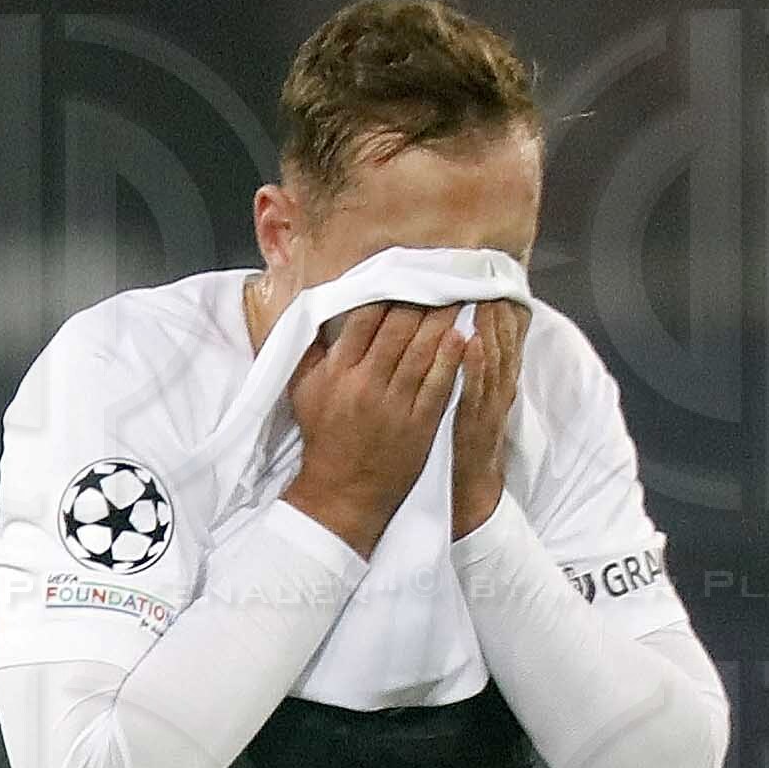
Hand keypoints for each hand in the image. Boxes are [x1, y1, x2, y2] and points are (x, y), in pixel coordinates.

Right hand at [282, 299, 465, 558]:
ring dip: (443, 318)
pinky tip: (464, 334)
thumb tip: (322, 313)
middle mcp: (365, 383)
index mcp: (336, 372)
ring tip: (458, 295)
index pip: (364, 318)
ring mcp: (394, 403)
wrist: (341, 494)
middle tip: (440, 276)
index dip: (387, 291)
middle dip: (421, 297)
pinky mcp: (419, 422)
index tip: (404, 274)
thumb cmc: (324, 438)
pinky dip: (453, 355)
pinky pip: (440, 381)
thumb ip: (312, 352)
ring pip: (424, 348)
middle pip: (399, 326)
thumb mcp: (304, 393)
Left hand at [448, 296, 524, 538]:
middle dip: (497, 309)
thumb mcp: (469, 403)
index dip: (499, 308)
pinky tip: (467, 345)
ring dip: (489, 330)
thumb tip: (463, 337)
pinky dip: (473, 368)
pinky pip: (474, 393)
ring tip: (483, 299)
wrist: (472, 497)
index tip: (490, 278)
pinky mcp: (474, 428)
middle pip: (503, 343)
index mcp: (496, 384)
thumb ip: (469, 372)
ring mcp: (488, 409)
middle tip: (488, 276)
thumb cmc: (463, 447)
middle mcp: (498, 392)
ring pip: (493, 362)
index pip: (502, 338)